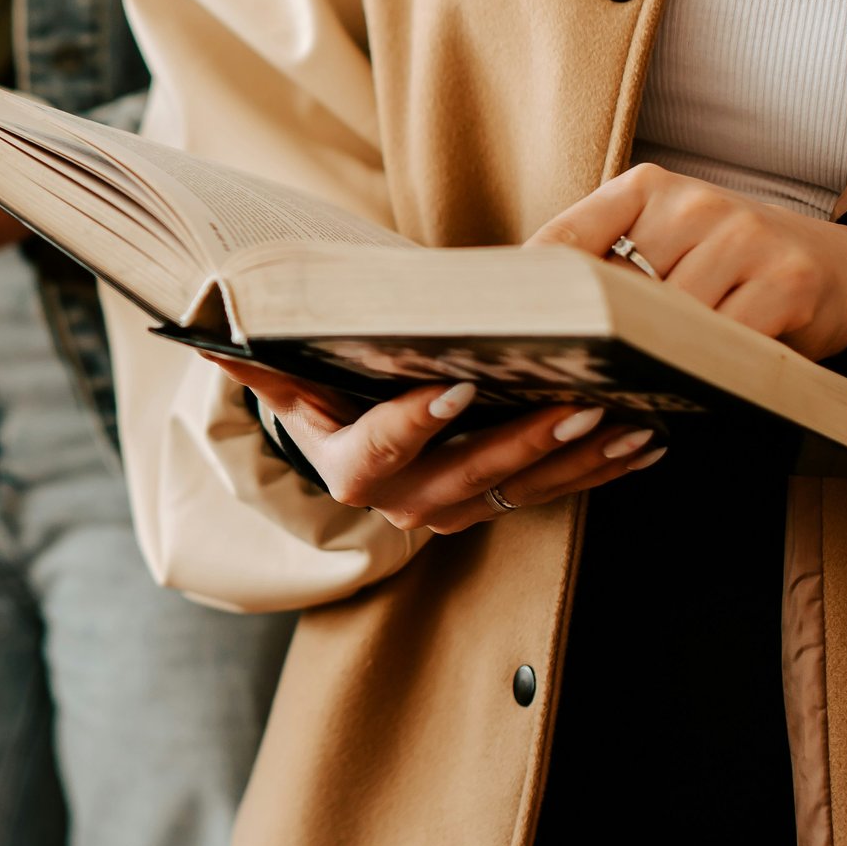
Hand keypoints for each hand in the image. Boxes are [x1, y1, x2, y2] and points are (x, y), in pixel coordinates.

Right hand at [213, 359, 666, 533]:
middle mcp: (402, 500)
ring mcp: (456, 509)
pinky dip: (603, 470)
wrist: (357, 433)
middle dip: (527, 441)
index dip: (414, 423)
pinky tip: (646, 440)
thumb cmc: (327, 389)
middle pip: (467, 474)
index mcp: (346, 466)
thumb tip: (200, 337)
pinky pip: (557, 493)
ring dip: (581, 458)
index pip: (379, 451)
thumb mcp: (292, 377)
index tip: (456, 386)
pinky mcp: (500, 504)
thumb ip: (258, 363)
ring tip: (629, 420)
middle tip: (577, 404)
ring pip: (524, 488)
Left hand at [530, 163, 846, 361]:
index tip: (498, 336)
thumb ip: (606, 267)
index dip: (530, 296)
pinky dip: (703, 372)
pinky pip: (721, 344)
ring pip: (665, 324)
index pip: (563, 241)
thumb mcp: (664, 246)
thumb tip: (527, 316)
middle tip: (566, 381)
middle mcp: (693, 204)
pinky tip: (695, 383)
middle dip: (591, 341)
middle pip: (611, 293)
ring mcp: (743, 238)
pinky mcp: (786, 282)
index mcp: (645, 188)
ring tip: (637, 384)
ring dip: (649, 362)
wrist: (840, 269)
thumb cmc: (728, 267)